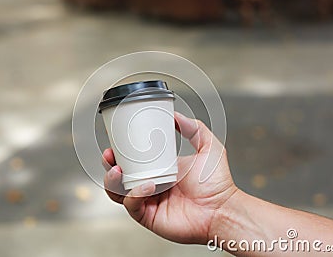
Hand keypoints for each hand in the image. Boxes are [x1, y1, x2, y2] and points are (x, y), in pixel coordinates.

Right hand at [102, 112, 237, 243]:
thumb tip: (176, 115)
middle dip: (109, 165)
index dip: (120, 152)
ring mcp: (148, 201)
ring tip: (117, 170)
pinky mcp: (149, 217)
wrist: (223, 209)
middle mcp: (150, 185)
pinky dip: (135, 194)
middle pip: (119, 176)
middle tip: (109, 154)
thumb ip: (194, 128)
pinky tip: (148, 185)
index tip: (115, 141)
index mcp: (159, 169)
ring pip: (119, 193)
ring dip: (113, 181)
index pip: (132, 160)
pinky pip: (133, 205)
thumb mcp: (208, 147)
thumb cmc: (217, 182)